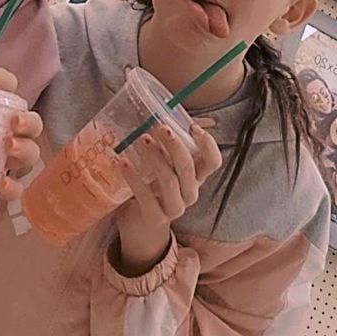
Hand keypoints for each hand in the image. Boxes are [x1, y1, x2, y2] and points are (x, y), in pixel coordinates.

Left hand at [0, 67, 42, 201]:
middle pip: (30, 120)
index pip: (6, 86)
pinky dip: (11, 186)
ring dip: (25, 149)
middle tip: (13, 122)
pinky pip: (16, 188)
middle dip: (27, 119)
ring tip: (9, 149)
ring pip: (31, 151)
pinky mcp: (2, 189)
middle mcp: (6, 132)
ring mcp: (7, 161)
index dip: (0, 79)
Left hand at [113, 120, 220, 276]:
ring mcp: (174, 208)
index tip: (192, 126)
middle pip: (188, 168)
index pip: (213, 162)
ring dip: (155, 158)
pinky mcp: (155, 218)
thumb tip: (164, 108)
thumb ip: (168, 144)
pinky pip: (146, 197)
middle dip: (175, 145)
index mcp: (195, 177)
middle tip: (159, 127)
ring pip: (169, 181)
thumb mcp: (165, 165)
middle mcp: (189, 193)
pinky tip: (123, 162)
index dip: (208, 145)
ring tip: (141, 140)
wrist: (141, 227)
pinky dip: (134, 177)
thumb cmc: (155, 187)